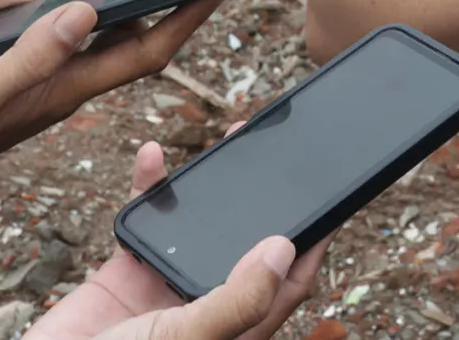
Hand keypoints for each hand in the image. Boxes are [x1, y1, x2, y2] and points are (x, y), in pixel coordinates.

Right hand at [0, 0, 231, 196]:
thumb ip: (31, 55)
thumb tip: (86, 12)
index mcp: (67, 90)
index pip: (148, 49)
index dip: (187, 15)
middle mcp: (60, 83)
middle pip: (104, 22)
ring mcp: (31, 79)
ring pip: (50, 20)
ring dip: (16, 0)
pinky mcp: (1, 75)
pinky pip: (9, 32)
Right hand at [27, 139, 321, 339]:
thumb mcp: (186, 338)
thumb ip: (236, 298)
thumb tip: (285, 248)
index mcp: (233, 329)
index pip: (288, 285)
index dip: (313, 244)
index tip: (334, 200)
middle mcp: (204, 308)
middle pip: (246, 244)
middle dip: (263, 199)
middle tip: (274, 153)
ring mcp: (163, 291)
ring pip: (197, 228)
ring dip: (209, 186)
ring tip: (227, 139)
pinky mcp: (124, 276)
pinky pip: (144, 222)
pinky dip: (149, 190)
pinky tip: (151, 159)